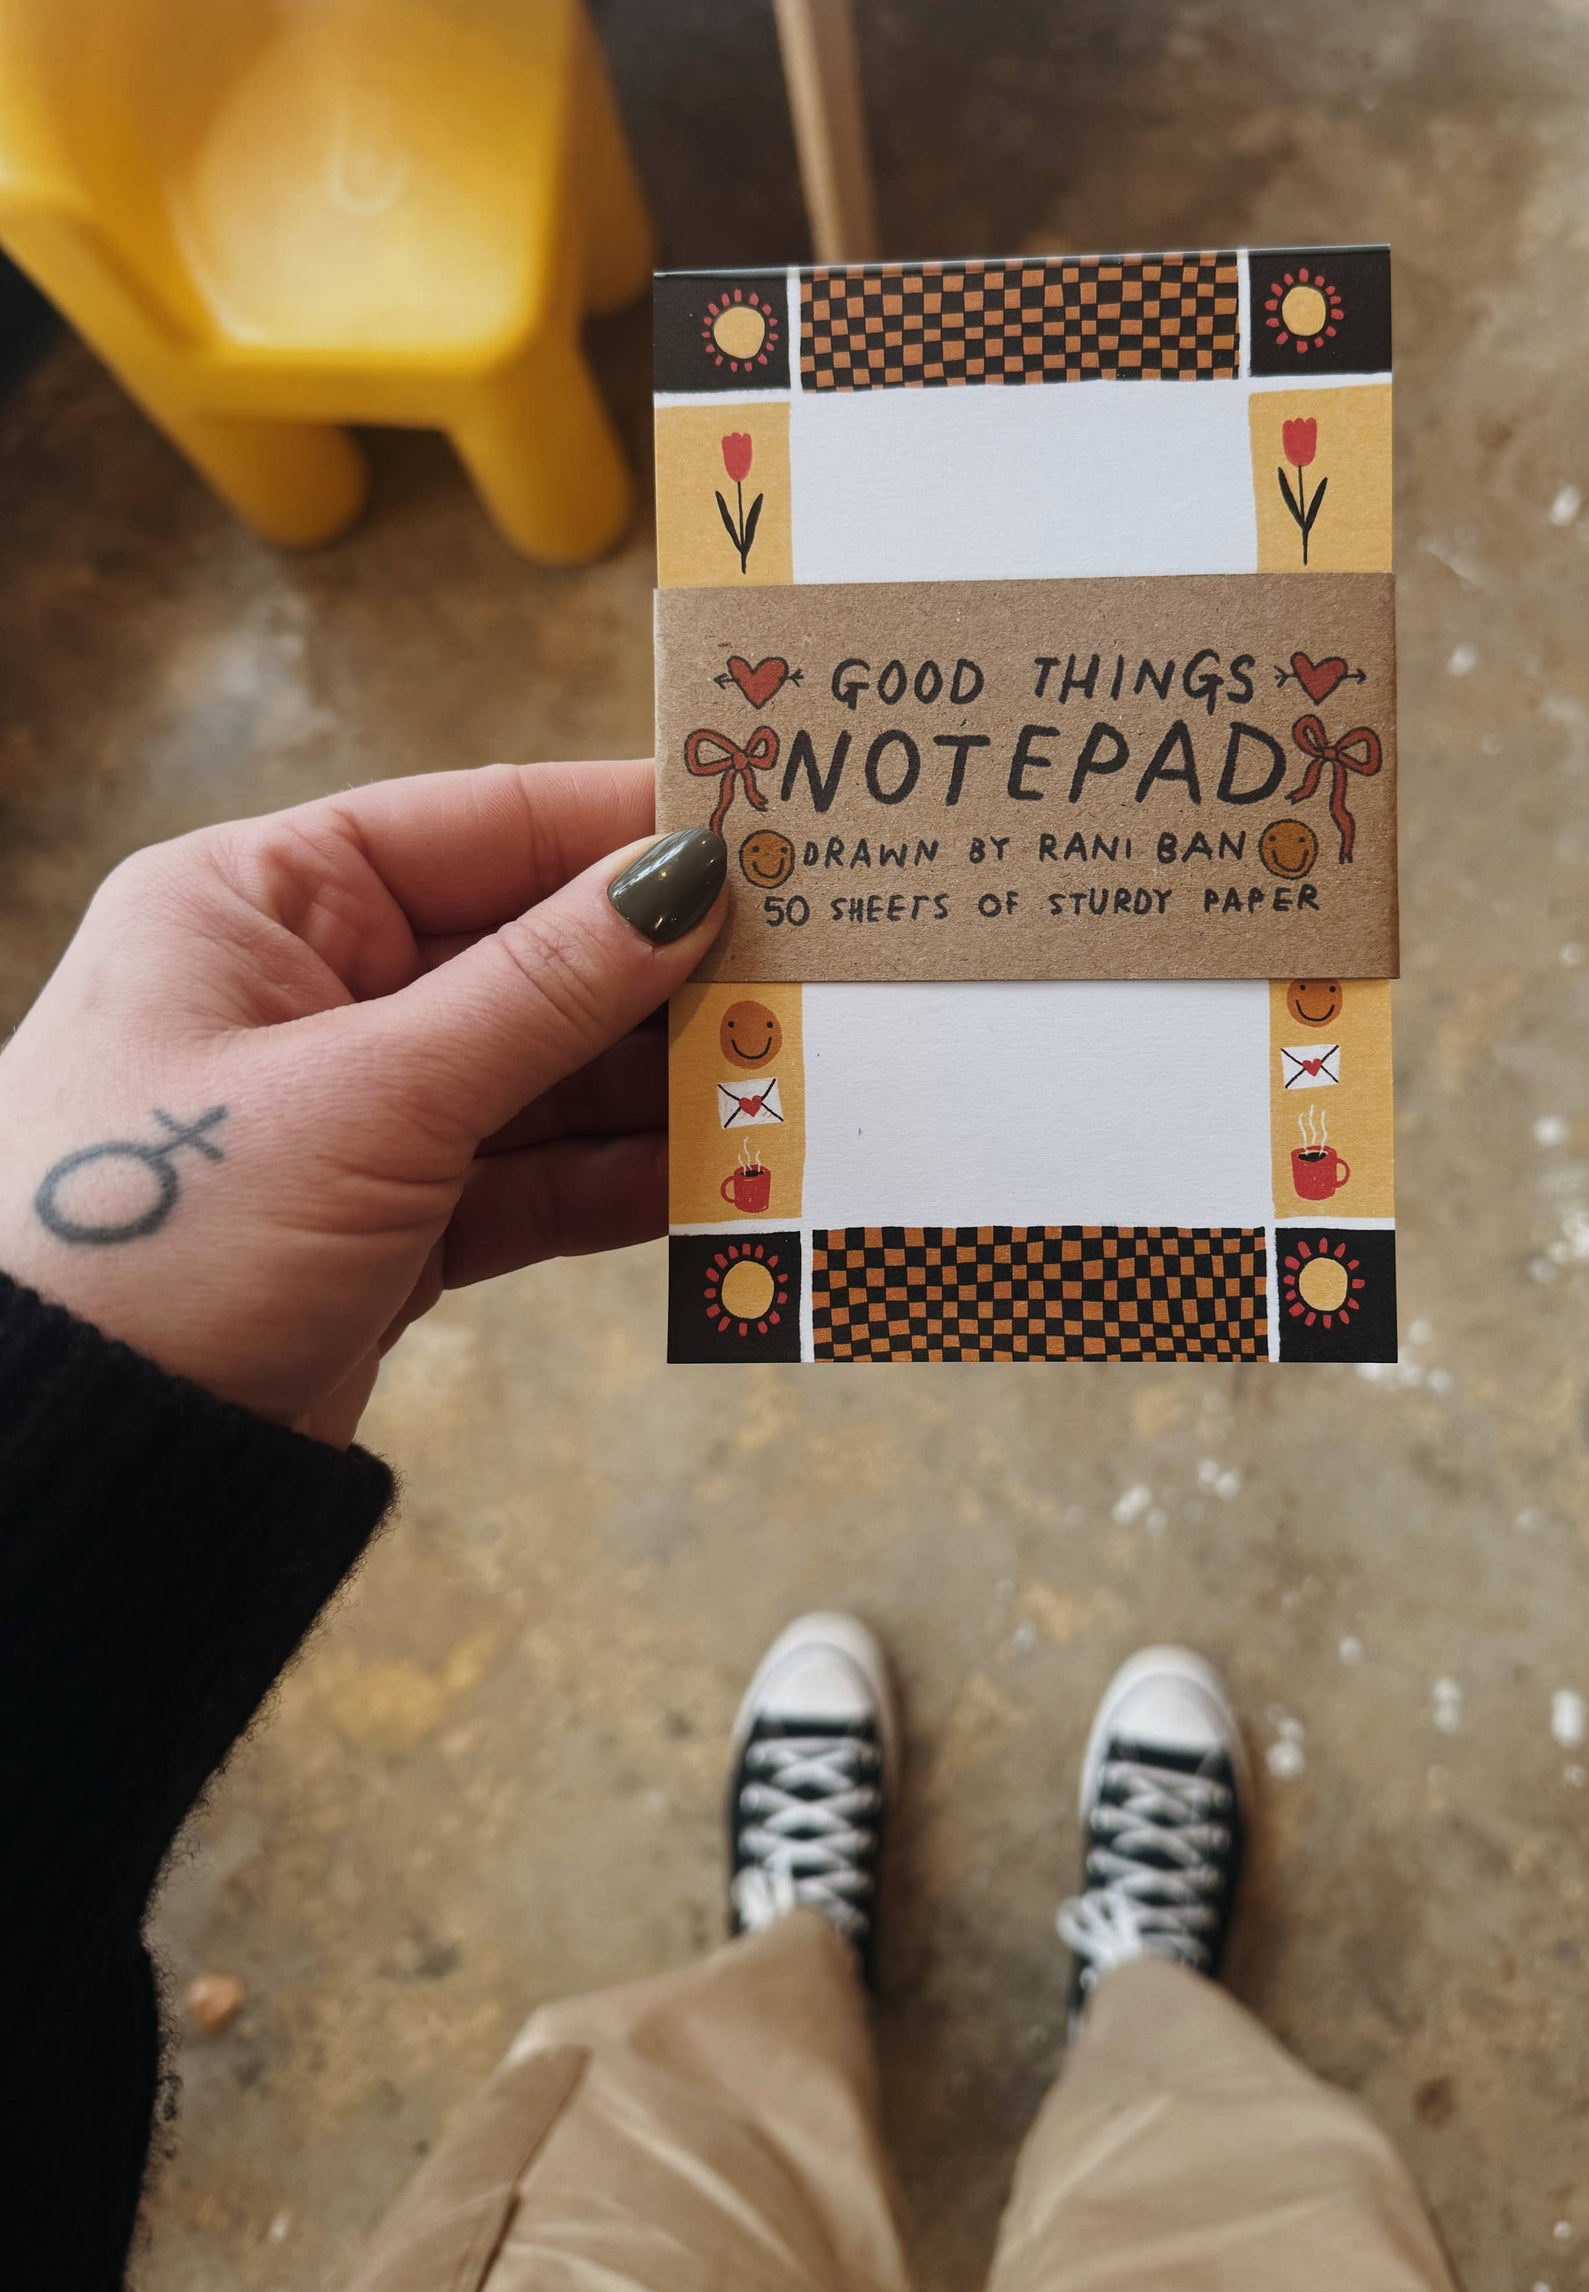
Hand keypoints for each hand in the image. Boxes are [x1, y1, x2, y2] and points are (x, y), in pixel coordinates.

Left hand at [0, 764, 726, 1446]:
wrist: (81, 1468)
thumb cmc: (163, 1240)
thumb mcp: (370, 1096)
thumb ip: (542, 988)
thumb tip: (683, 879)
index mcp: (254, 901)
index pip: (477, 823)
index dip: (621, 826)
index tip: (761, 831)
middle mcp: (301, 988)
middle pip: (525, 948)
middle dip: (659, 970)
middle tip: (804, 969)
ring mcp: (348, 1110)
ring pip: (541, 1070)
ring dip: (653, 1083)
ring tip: (778, 1075)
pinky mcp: (384, 1221)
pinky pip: (527, 1175)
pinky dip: (614, 1179)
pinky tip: (710, 1173)